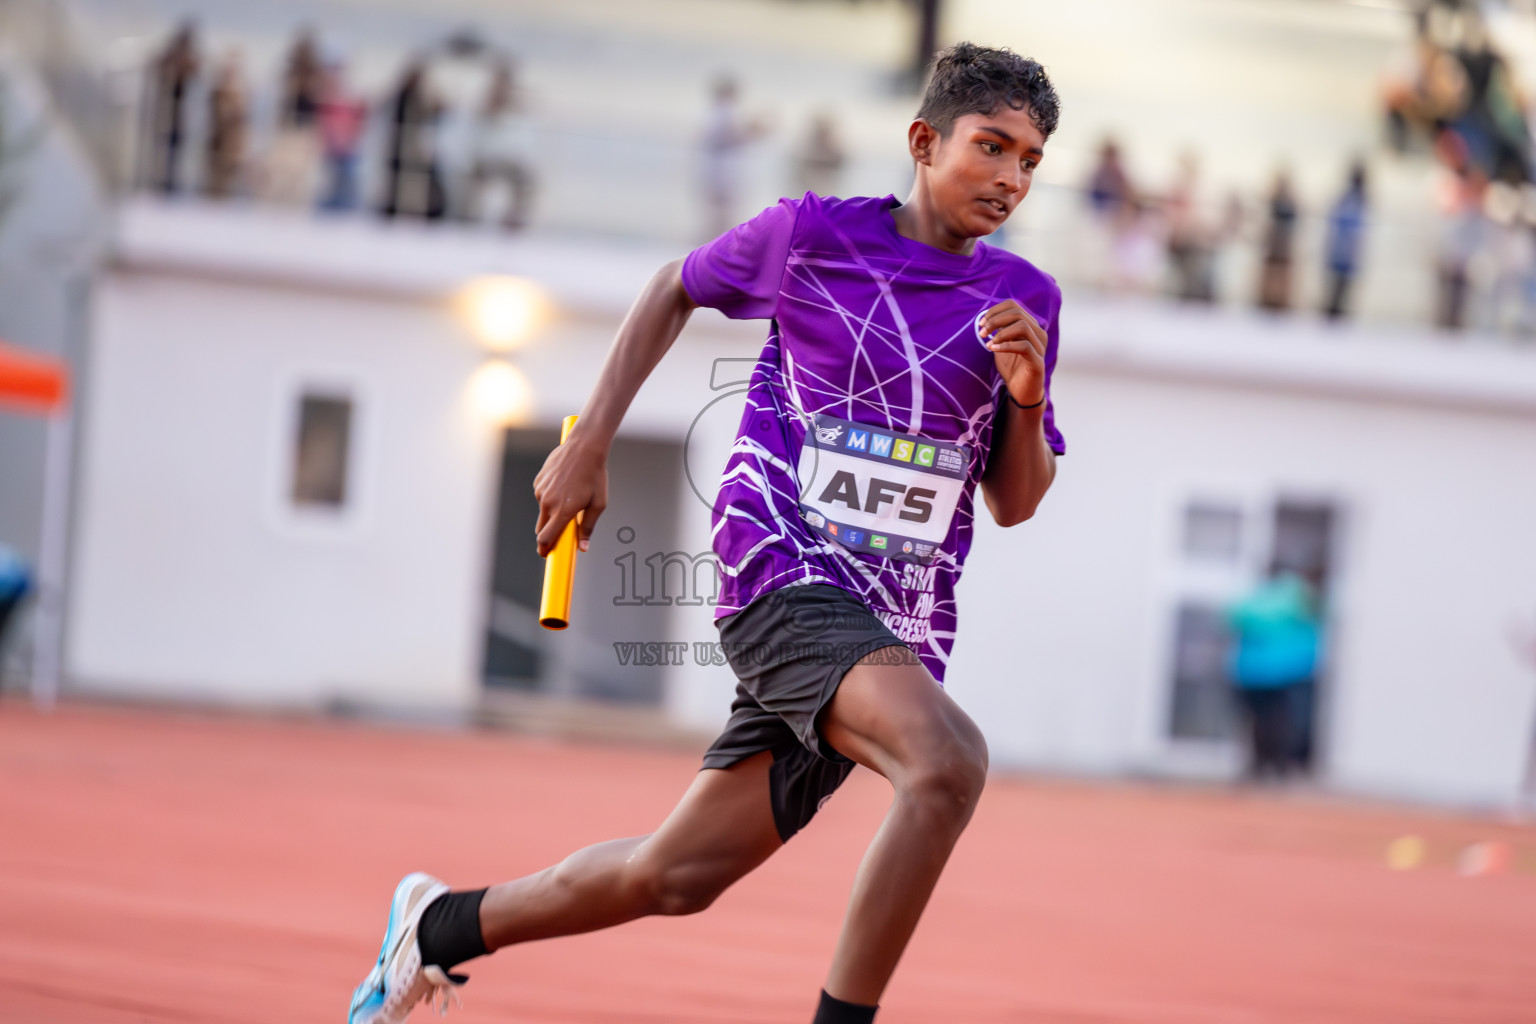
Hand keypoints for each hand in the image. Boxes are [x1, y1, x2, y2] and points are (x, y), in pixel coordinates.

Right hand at [533, 434, 607, 555]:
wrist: (584, 447)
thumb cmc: (595, 476)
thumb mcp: (598, 504)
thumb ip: (588, 527)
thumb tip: (583, 548)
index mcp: (563, 512)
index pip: (545, 538)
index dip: (544, 549)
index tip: (546, 554)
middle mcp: (548, 503)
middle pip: (541, 528)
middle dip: (548, 534)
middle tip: (559, 534)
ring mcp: (541, 491)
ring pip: (543, 510)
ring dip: (552, 511)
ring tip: (570, 497)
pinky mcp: (538, 481)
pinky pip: (542, 495)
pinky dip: (550, 496)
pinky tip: (564, 485)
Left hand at [977, 299, 1046, 407]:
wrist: (1021, 391)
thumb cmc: (1012, 367)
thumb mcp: (1001, 345)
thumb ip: (997, 330)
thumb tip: (986, 317)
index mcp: (1030, 326)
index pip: (1014, 306)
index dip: (995, 311)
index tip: (981, 323)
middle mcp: (1038, 333)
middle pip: (1017, 313)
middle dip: (995, 320)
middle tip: (982, 333)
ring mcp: (1040, 346)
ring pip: (1023, 326)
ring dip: (1001, 332)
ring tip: (988, 343)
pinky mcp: (1038, 361)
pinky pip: (1024, 346)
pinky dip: (1006, 345)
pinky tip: (993, 349)